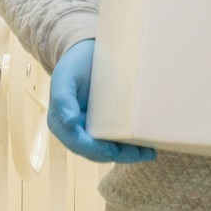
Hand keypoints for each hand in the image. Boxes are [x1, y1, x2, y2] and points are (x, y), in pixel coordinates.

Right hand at [48, 39, 155, 163]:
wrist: (87, 54)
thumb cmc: (74, 64)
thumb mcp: (65, 76)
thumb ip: (63, 98)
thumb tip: (70, 122)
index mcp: (61, 123)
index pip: (77, 143)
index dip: (95, 150)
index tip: (112, 150)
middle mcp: (76, 132)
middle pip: (96, 152)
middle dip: (118, 156)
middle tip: (141, 154)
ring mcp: (92, 130)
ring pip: (109, 150)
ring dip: (128, 155)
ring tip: (149, 152)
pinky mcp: (106, 127)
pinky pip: (117, 141)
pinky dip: (131, 145)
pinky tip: (147, 145)